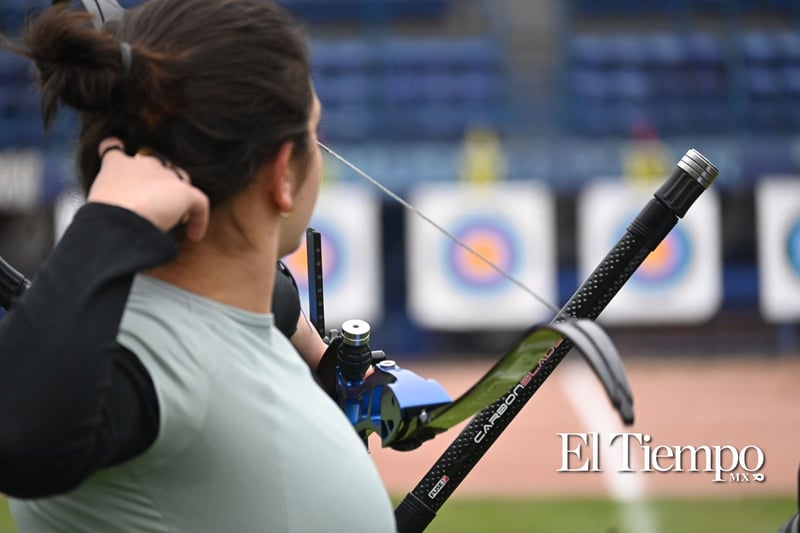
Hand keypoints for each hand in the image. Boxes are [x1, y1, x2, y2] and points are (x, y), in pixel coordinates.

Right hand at [87, 138, 209, 240]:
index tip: (115, 145)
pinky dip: (198, 220)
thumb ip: (111, 202)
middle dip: (158, 186)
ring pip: (180, 183)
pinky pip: (199, 204)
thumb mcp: (99, 205)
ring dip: (179, 200)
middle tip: (155, 209)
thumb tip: (123, 217)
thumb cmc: (103, 218)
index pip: (115, 152)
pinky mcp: (185, 192)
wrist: (118, 220)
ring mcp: (166, 176)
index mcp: (116, 166)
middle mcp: (143, 164)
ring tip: (175, 220)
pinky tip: (194, 235)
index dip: (116, 148)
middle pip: (157, 167)